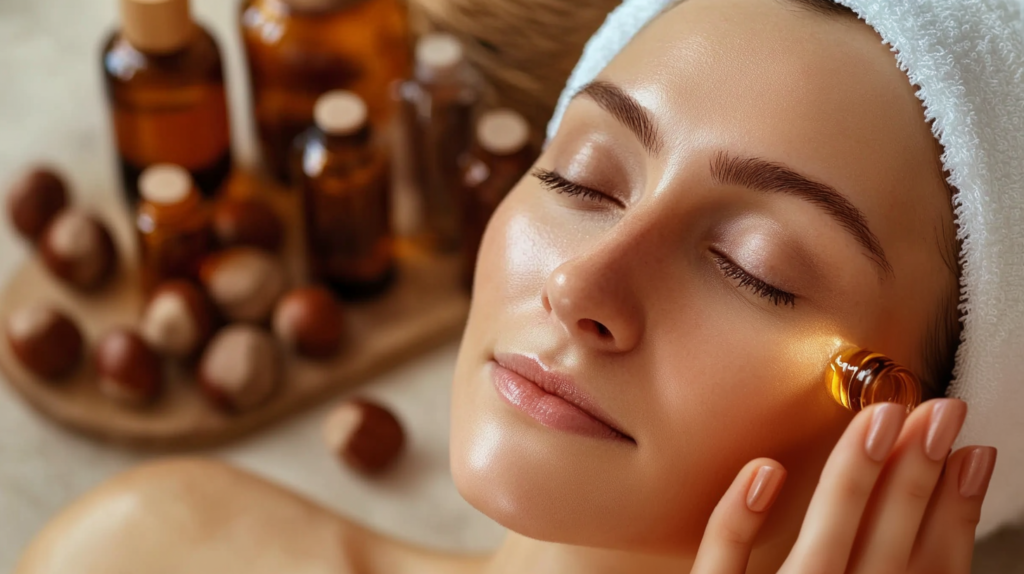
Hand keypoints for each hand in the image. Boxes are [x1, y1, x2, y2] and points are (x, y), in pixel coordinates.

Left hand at [691, 399, 996, 573]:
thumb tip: (933, 535)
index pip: (926, 573)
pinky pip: (722, 569)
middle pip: (884, 553)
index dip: (955, 514)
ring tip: (879, 419)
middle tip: (940, 413)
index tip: (974, 453)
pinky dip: (739, 523)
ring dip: (851, 484)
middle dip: (916, 480)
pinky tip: (764, 470)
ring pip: (818, 551)